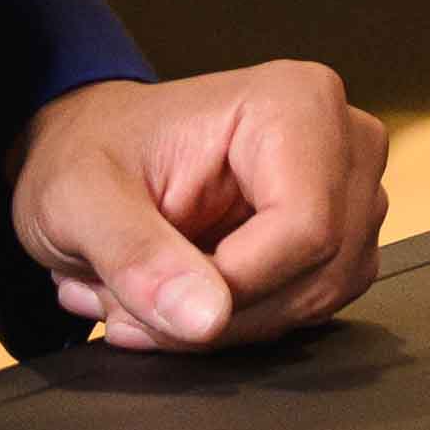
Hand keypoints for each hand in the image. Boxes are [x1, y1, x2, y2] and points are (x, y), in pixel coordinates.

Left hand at [16, 57, 391, 348]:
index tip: (160, 294)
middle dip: (220, 313)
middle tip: (138, 301)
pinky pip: (311, 309)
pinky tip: (188, 296)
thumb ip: (134, 254)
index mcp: (293, 104)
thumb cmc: (91, 153)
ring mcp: (350, 192)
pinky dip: (242, 323)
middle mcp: (341, 142)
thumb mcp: (78, 198)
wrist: (96, 160)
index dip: (234, 284)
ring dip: (226, 324)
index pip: (305, 227)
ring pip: (316, 299)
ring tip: (154, 293)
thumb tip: (205, 317)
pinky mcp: (342, 238)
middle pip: (318, 270)